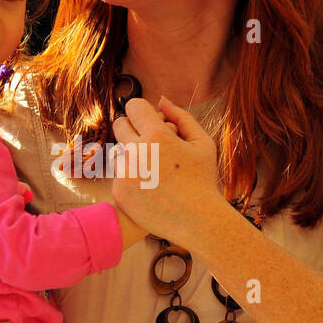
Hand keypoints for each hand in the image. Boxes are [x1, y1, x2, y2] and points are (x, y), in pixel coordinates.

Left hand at [111, 95, 220, 242]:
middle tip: (150, 143)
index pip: (133, 106)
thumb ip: (181, 117)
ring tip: (155, 173)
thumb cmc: (203, 180)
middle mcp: (137, 152)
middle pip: (119, 124)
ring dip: (133, 156)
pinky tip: (151, 189)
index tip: (150, 121)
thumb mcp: (202, 143)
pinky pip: (119, 175)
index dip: (142, 111)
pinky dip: (131, 179)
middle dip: (133, 129)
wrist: (198, 221)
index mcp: (157, 136)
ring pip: (120, 152)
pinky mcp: (119, 192)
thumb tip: (161, 101)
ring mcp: (125, 173)